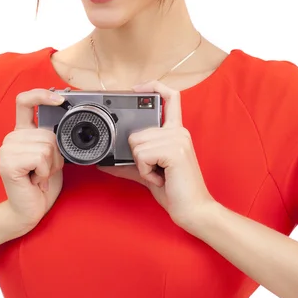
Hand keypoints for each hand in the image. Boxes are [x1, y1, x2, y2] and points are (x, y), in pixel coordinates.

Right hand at [0, 89, 64, 237]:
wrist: (29, 211)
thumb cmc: (42, 183)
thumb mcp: (52, 155)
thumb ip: (53, 137)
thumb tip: (68, 117)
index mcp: (22, 131)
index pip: (25, 100)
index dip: (42, 94)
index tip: (60, 99)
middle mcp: (11, 137)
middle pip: (47, 133)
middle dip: (56, 155)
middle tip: (45, 170)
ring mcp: (6, 150)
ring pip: (46, 146)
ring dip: (50, 166)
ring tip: (39, 176)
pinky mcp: (8, 163)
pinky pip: (40, 158)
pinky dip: (45, 173)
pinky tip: (35, 181)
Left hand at [97, 80, 214, 232]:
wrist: (194, 211)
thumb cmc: (174, 191)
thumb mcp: (148, 173)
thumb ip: (129, 164)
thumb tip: (104, 164)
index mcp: (175, 131)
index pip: (170, 96)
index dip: (153, 86)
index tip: (136, 89)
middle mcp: (178, 131)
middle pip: (137, 132)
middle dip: (137, 155)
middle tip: (156, 170)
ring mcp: (177, 139)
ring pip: (136, 144)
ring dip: (142, 166)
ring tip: (160, 174)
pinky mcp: (174, 150)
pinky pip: (142, 155)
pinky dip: (146, 171)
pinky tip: (161, 178)